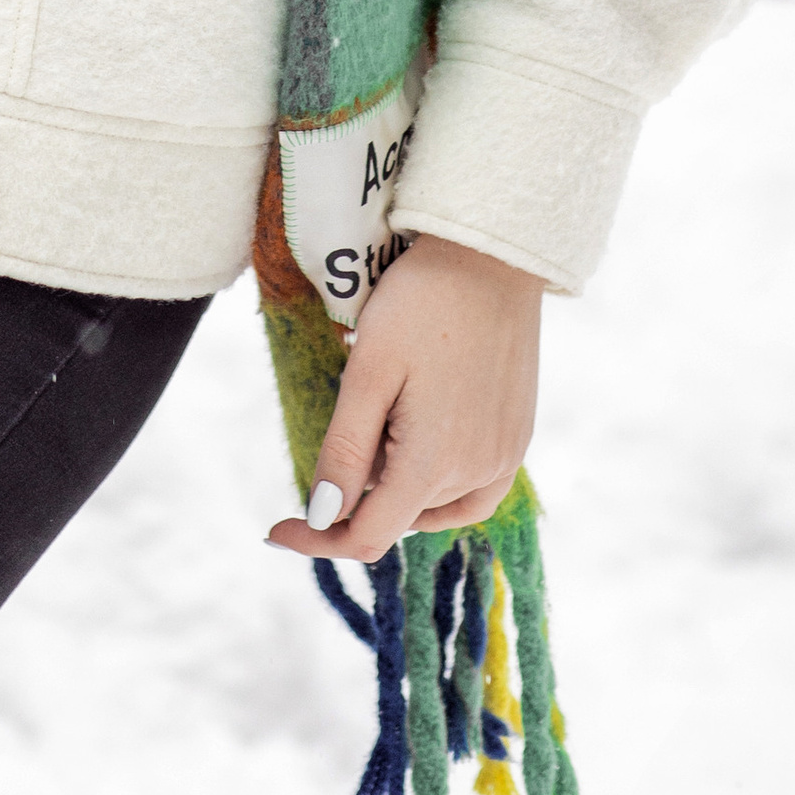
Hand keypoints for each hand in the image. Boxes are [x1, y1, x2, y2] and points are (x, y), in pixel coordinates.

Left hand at [265, 235, 543, 568]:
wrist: (491, 255)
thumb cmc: (421, 302)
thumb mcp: (368, 371)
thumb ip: (346, 451)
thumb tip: (323, 518)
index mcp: (433, 464)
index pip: (365, 536)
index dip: (316, 539)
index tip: (275, 528)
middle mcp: (477, 475)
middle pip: (396, 513)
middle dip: (359, 485)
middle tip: (354, 406)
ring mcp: (504, 459)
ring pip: (431, 504)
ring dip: (397, 481)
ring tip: (389, 408)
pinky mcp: (519, 439)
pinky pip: (472, 491)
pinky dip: (438, 484)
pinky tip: (424, 444)